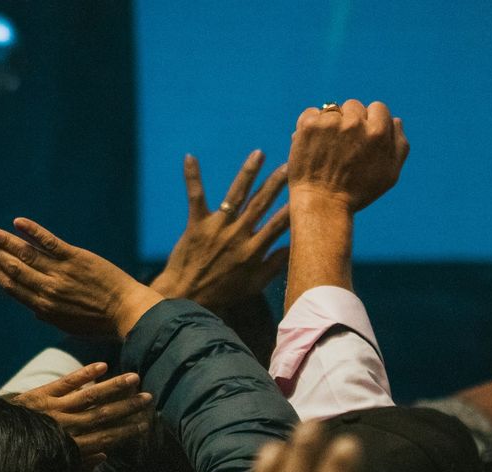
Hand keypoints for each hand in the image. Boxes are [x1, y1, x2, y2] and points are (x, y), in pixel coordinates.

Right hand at [0, 218, 163, 337]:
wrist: (130, 313)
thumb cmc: (102, 323)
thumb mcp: (69, 326)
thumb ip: (49, 316)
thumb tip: (34, 310)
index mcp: (43, 308)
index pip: (10, 286)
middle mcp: (47, 289)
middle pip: (12, 268)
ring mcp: (61, 272)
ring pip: (25, 253)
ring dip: (4, 241)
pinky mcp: (77, 258)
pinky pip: (50, 242)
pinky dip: (32, 231)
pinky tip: (17, 222)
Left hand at [11, 362, 151, 466]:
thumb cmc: (24, 456)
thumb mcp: (52, 466)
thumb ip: (79, 462)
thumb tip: (106, 454)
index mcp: (69, 445)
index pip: (105, 437)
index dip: (127, 430)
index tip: (146, 424)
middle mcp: (64, 426)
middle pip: (102, 415)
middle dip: (128, 407)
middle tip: (149, 398)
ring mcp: (53, 409)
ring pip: (89, 396)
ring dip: (114, 387)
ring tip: (134, 378)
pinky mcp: (40, 394)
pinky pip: (65, 382)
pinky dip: (84, 373)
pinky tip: (102, 365)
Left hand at [150, 151, 290, 308]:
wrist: (186, 296)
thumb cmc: (223, 293)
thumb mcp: (255, 285)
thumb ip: (275, 265)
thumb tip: (293, 247)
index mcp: (254, 251)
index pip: (279, 225)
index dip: (293, 208)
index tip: (305, 193)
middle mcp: (238, 236)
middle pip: (261, 204)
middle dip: (277, 183)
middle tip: (289, 166)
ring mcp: (217, 228)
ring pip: (236, 195)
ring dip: (248, 173)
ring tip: (259, 153)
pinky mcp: (197, 224)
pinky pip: (195, 196)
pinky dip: (193, 177)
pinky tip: (190, 157)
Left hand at [287, 100, 410, 212]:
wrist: (322, 203)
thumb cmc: (358, 191)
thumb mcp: (390, 174)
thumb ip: (399, 145)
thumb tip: (396, 120)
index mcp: (378, 133)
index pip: (379, 108)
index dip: (372, 122)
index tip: (363, 138)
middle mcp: (355, 123)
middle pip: (355, 106)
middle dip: (351, 121)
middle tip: (344, 145)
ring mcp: (330, 123)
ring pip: (333, 109)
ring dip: (331, 123)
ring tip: (328, 146)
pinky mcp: (309, 125)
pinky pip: (312, 112)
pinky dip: (312, 125)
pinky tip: (314, 143)